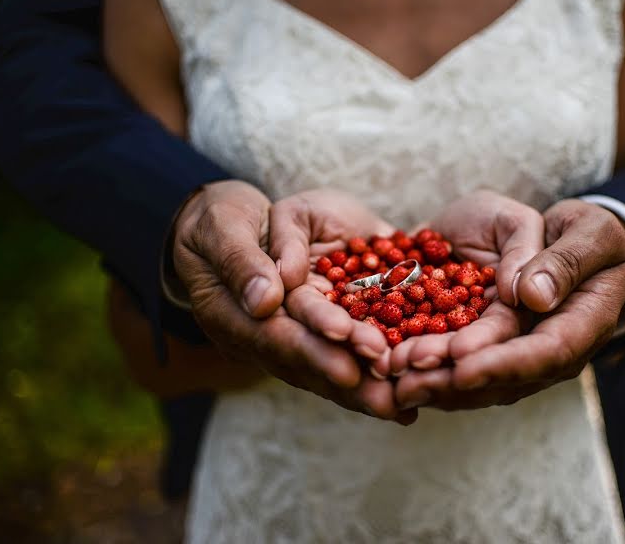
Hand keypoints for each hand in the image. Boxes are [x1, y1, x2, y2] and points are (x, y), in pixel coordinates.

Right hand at [172, 181, 413, 423]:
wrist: (228, 221)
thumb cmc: (220, 219)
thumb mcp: (222, 227)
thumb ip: (241, 260)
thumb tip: (265, 300)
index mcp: (229, 315)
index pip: (275, 337)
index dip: (312, 353)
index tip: (348, 370)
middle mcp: (260, 336)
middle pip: (306, 363)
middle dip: (350, 382)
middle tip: (388, 401)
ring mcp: (285, 336)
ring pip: (325, 367)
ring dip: (365, 388)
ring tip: (403, 406)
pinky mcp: (310, 328)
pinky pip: (340, 353)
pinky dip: (371, 369)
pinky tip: (405, 392)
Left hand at [395, 199, 624, 410]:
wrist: (563, 237)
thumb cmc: (582, 231)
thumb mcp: (584, 229)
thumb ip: (563, 259)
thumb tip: (531, 296)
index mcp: (583, 324)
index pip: (545, 352)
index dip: (502, 362)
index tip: (462, 363)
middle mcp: (550, 351)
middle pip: (502, 378)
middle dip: (450, 379)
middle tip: (406, 377)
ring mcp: (518, 355)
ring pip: (474, 381)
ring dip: (429, 381)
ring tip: (389, 374)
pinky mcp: (490, 349)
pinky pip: (457, 367)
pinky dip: (424, 368)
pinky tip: (389, 368)